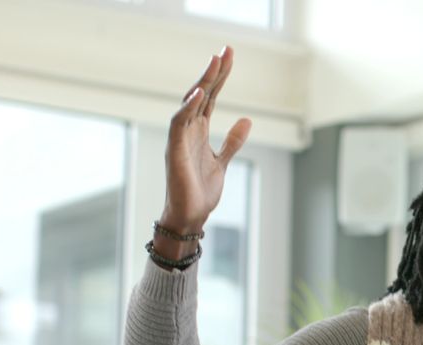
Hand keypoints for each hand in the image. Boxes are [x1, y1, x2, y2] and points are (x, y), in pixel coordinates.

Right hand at [160, 46, 251, 239]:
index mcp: (199, 131)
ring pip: (191, 103)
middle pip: (202, 94)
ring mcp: (180, 139)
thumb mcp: (222, 161)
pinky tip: (200, 93)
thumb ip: (232, 141)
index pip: (211, 97)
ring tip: (215, 61)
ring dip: (203, 82)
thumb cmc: (200, 191)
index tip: (229, 56)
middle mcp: (188, 130)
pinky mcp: (175, 151)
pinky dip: (188, 108)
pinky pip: (179, 124)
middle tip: (226, 49)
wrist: (190, 216)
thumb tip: (247, 120)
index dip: (220, 77)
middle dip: (214, 71)